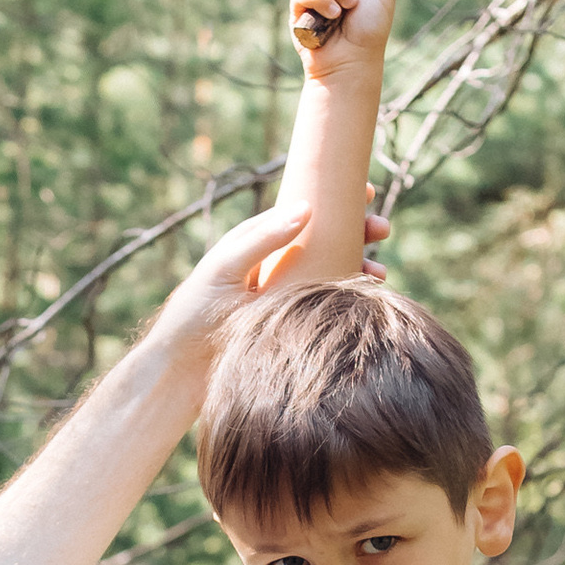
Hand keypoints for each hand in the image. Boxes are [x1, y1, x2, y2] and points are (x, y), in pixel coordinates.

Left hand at [168, 193, 389, 334]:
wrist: (180, 374)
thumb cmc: (194, 317)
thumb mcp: (224, 271)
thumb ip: (261, 239)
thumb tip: (306, 208)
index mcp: (256, 244)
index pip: (302, 213)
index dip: (334, 200)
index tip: (366, 190)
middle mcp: (274, 267)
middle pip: (325, 241)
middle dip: (358, 233)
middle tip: (384, 230)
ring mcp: (285, 297)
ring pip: (332, 274)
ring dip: (359, 269)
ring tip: (381, 274)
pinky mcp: (291, 327)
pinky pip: (327, 306)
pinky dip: (350, 301)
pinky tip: (367, 303)